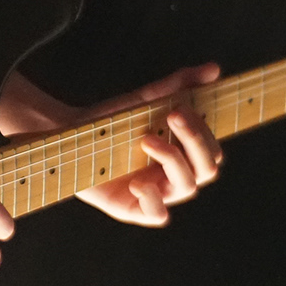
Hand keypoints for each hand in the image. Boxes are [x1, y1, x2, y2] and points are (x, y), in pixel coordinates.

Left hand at [74, 63, 223, 226]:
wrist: (70, 136)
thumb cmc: (111, 122)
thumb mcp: (145, 100)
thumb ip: (178, 85)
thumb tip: (214, 69)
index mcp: (183, 156)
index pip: (212, 151)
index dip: (204, 133)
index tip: (181, 108)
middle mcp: (174, 177)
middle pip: (207, 169)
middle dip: (194, 140)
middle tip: (172, 114)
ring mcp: (156, 195)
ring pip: (187, 187)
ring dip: (173, 160)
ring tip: (147, 139)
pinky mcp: (133, 210)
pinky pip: (158, 215)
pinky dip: (153, 199)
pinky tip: (138, 182)